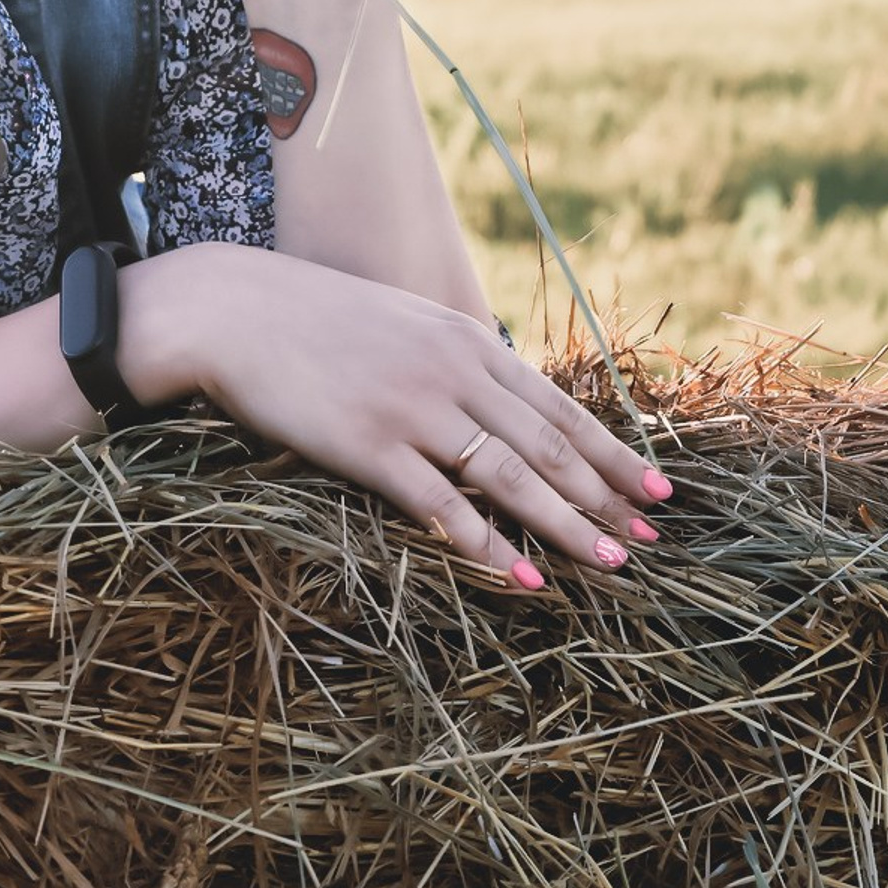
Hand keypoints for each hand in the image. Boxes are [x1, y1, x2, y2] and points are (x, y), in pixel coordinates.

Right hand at [180, 246, 674, 582]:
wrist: (230, 308)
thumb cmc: (310, 317)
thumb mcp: (398, 321)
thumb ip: (450, 356)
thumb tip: (499, 398)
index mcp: (461, 337)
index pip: (557, 404)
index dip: (613, 450)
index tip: (657, 486)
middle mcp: (451, 370)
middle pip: (548, 443)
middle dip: (608, 494)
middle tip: (654, 538)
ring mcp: (412, 408)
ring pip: (511, 476)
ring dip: (569, 525)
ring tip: (614, 562)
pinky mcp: (370, 446)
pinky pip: (445, 507)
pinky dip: (491, 547)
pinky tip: (526, 578)